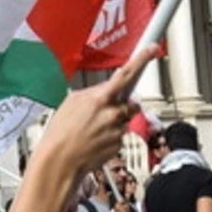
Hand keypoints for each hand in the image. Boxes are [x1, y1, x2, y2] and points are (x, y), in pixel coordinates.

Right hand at [33, 46, 160, 178]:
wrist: (59, 162)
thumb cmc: (60, 133)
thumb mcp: (71, 102)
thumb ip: (93, 93)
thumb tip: (105, 90)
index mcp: (100, 98)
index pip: (126, 74)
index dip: (141, 60)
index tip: (152, 49)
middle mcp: (112, 113)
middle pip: (130, 103)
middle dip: (122, 106)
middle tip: (103, 114)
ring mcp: (117, 130)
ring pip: (124, 121)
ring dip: (113, 123)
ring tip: (92, 131)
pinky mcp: (119, 145)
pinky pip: (120, 137)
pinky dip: (110, 138)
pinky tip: (94, 141)